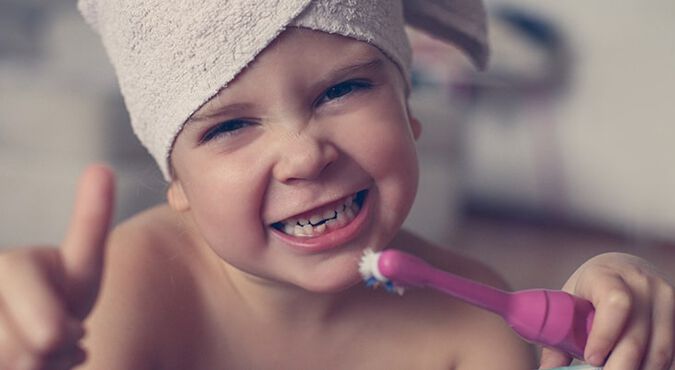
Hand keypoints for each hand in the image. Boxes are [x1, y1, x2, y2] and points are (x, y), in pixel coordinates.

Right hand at [0, 165, 114, 368]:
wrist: (32, 338)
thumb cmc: (61, 300)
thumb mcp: (82, 266)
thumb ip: (90, 221)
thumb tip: (101, 167)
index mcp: (10, 265)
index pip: (28, 300)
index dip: (51, 327)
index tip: (66, 336)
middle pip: (16, 348)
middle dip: (48, 355)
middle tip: (56, 342)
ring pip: (9, 363)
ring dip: (36, 369)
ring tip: (40, 355)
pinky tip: (29, 367)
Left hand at [540, 252, 673, 369]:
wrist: (622, 268)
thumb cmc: (589, 289)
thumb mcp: (570, 301)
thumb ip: (559, 335)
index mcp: (606, 275)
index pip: (616, 304)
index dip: (605, 335)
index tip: (591, 358)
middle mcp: (641, 283)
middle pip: (636, 337)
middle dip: (619, 366)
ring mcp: (665, 298)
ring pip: (658, 350)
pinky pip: (669, 351)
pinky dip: (652, 367)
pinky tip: (634, 369)